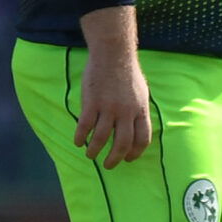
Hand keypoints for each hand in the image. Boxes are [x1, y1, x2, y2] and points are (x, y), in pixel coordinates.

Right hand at [75, 6, 151, 168]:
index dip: (136, 152)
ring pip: (101, 138)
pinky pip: (84, 127)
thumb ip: (138, 111)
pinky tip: (78, 142)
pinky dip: (80, 138)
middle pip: (122, 143)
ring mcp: (109, 108)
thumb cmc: (128, 74)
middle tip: (108, 165)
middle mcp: (126, 111)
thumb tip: (137, 127)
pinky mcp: (92, 103)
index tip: (129, 159)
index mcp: (141, 109)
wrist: (114, 55)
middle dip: (115, 159)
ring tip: (90, 155)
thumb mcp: (141, 93)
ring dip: (94, 151)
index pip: (143, 138)